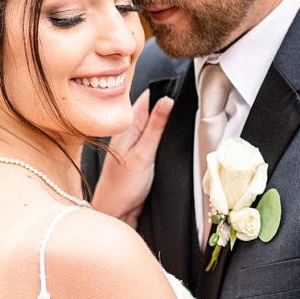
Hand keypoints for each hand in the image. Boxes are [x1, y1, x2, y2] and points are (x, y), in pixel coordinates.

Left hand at [92, 88, 173, 226]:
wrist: (115, 213)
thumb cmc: (123, 187)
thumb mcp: (144, 154)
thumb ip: (155, 127)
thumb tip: (167, 100)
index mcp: (126, 128)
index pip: (146, 99)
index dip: (162, 90)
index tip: (179, 86)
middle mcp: (129, 134)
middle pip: (150, 111)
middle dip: (165, 105)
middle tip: (185, 100)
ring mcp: (134, 146)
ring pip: (152, 125)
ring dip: (164, 122)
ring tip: (180, 118)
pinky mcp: (139, 158)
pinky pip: (153, 140)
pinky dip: (162, 137)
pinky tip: (169, 140)